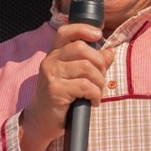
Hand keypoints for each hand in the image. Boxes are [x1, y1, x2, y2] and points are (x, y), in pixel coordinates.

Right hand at [18, 20, 111, 150]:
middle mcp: (51, 61)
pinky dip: (95, 95)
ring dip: (99, 82)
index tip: (98, 35)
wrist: (40, 121)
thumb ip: (92, 63)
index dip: (83, 29)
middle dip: (99, 63)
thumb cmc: (60, 98)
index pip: (66, 31)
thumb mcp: (74, 77)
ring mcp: (52, 75)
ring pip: (87, 68)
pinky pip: (86, 86)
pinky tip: (93, 102)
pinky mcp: (56, 90)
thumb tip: (109, 52)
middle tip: (100, 79)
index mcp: (55, 54)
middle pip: (82, 48)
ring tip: (96, 92)